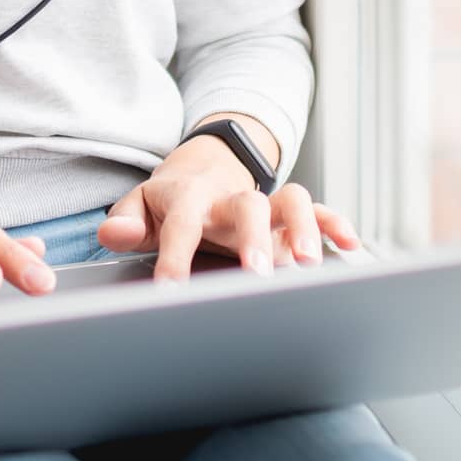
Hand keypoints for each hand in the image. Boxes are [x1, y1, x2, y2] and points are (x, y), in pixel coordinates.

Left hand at [96, 140, 360, 281]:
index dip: (175, 255)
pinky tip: (349, 246)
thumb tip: (111, 234)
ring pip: (291, 202)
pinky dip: (335, 223)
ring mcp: (264, 204)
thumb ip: (125, 221)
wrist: (201, 169)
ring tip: (309, 265)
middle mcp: (230, 197)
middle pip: (247, 205)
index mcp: (189, 197)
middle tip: (257, 274)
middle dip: (254, 238)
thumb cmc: (167, 202)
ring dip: (304, 228)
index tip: (171, 291)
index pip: (182, 223)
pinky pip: (318, 209)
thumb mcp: (139, 207)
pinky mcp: (288, 214)